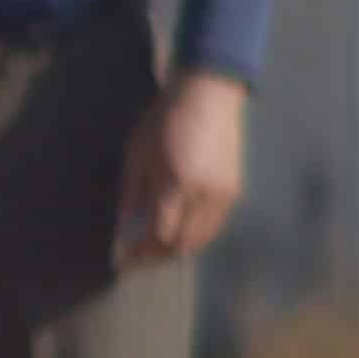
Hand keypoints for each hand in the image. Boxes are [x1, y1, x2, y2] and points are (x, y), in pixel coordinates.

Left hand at [116, 69, 247, 266]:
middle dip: (158, 257)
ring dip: (178, 250)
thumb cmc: (163, 120)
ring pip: (201, 239)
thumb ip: (131, 196)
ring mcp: (224, 195)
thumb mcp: (137, 155)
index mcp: (176, 184)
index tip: (124, 262)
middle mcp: (204, 195)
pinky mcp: (235, 192)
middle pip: (182, 244)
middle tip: (138, 262)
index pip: (159, 235)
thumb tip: (124, 232)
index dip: (141, 253)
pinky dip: (195, 237)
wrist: (207, 95)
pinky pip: (214, 226)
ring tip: (155, 252)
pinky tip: (179, 235)